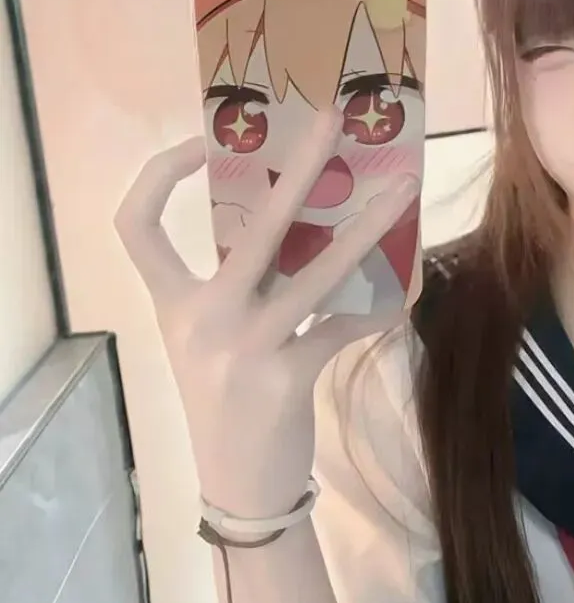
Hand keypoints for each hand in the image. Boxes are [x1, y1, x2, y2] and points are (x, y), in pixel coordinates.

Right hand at [115, 109, 419, 516]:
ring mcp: (245, 350)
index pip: (136, 226)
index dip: (161, 175)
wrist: (239, 484)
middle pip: (251, 227)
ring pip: (317, 272)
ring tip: (403, 190)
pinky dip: (381, 304)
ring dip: (367, 228)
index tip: (203, 141)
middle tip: (332, 118)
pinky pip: (346, 324)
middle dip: (297, 168)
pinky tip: (408, 287)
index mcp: (173, 303)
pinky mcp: (288, 378)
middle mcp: (201, 318)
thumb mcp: (211, 337)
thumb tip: (303, 215)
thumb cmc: (225, 398)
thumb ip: (239, 282)